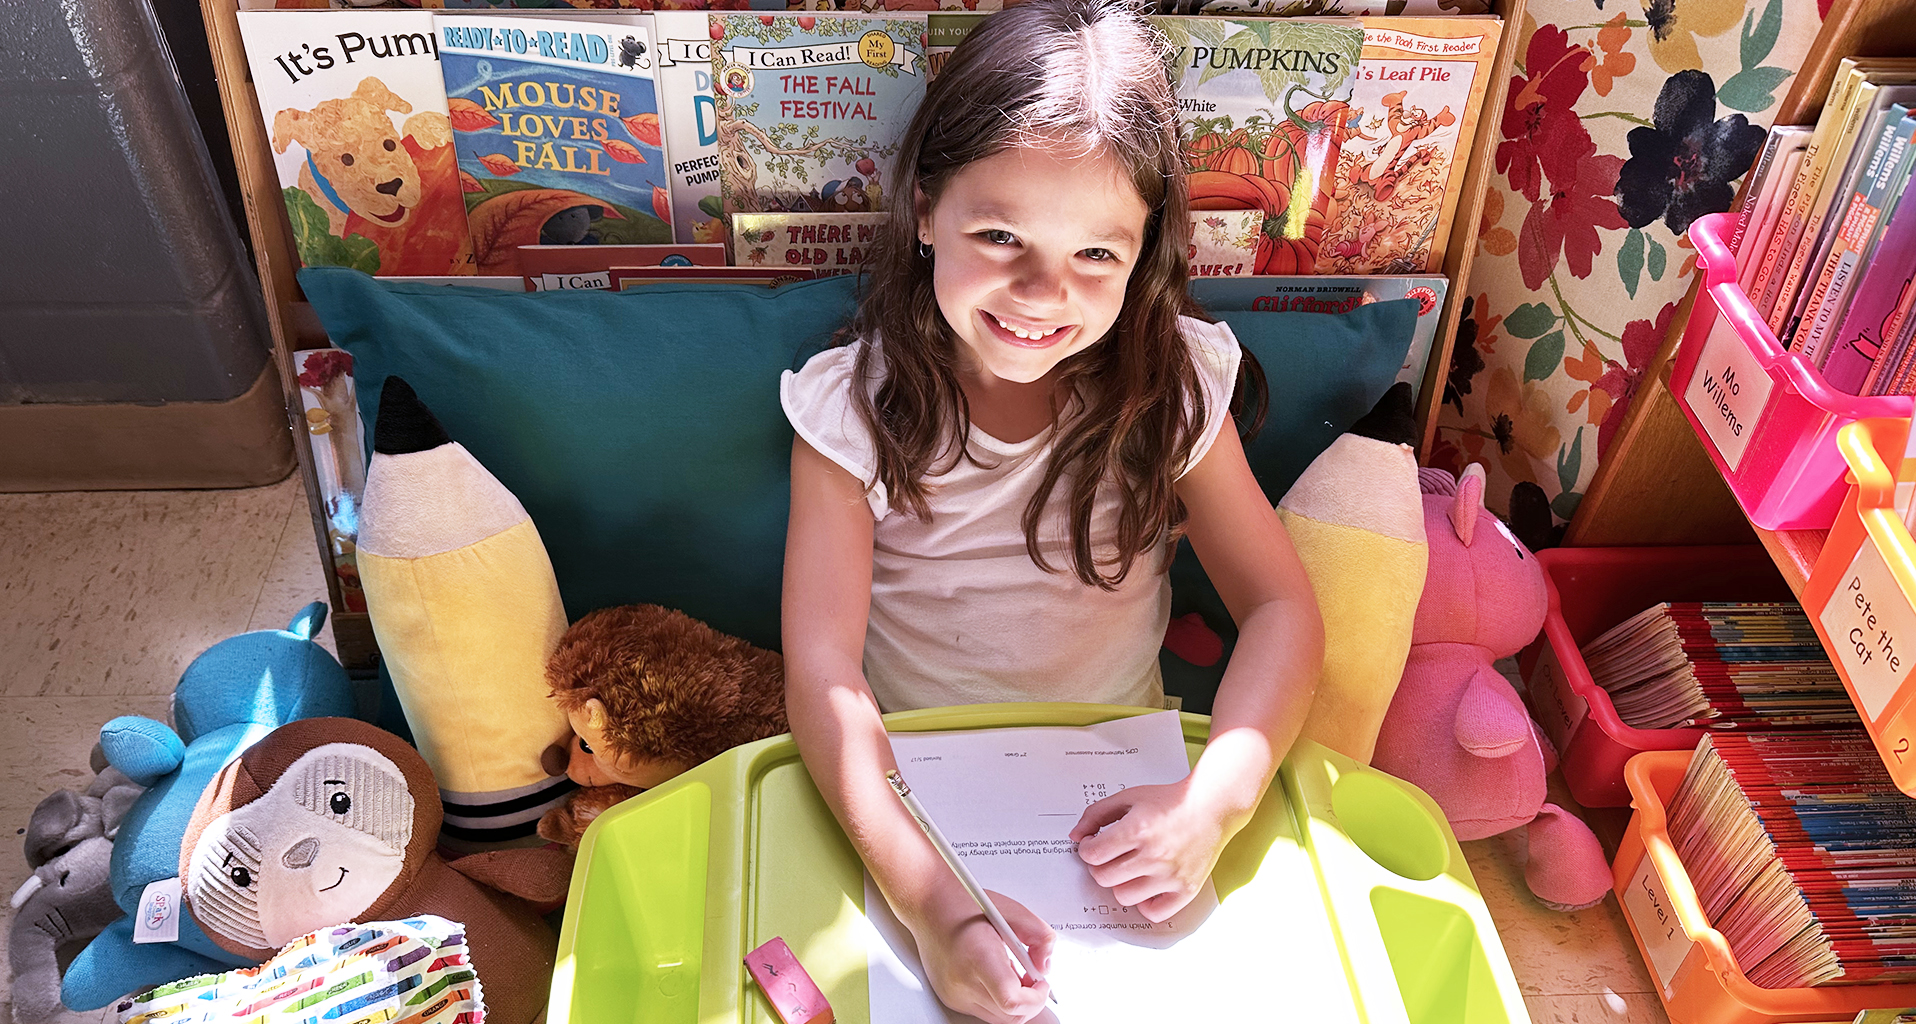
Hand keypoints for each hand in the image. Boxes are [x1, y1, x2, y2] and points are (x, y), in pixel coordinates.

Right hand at [904, 881, 1053, 1023]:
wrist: (927, 907)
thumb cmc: (962, 904)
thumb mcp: (1011, 911)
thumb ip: (1040, 936)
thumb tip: (1045, 966)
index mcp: (978, 956)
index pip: (1011, 1000)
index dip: (1035, 998)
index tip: (1042, 983)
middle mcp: (962, 982)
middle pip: (1009, 1015)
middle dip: (1030, 1001)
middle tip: (1033, 978)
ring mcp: (955, 994)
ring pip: (999, 1018)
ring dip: (1015, 1001)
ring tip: (1011, 972)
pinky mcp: (951, 999)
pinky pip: (985, 1011)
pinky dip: (998, 999)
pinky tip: (996, 975)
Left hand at [1070, 779, 1227, 921]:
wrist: (1210, 807)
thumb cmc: (1171, 801)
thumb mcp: (1129, 798)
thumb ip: (1096, 814)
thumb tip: (1076, 836)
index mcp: (1138, 829)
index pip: (1093, 854)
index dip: (1087, 850)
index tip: (1092, 846)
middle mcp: (1154, 855)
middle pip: (1104, 877)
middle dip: (1100, 866)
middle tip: (1109, 857)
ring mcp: (1170, 875)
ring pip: (1124, 896)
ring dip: (1121, 883)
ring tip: (1130, 869)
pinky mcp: (1185, 890)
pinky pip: (1154, 913)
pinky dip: (1146, 903)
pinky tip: (1146, 886)